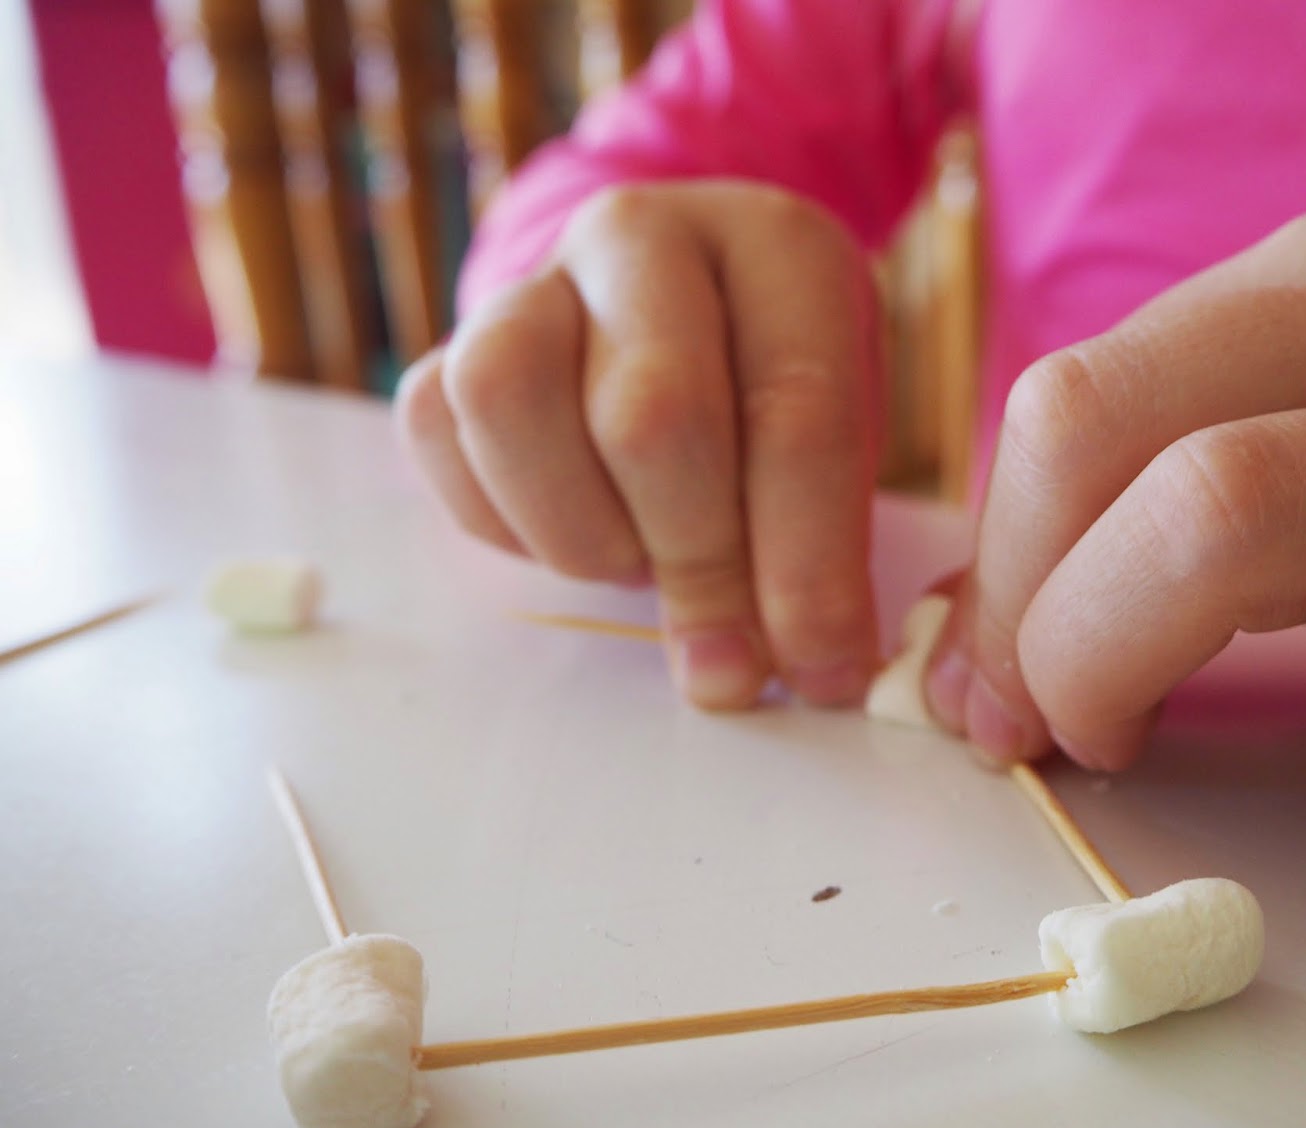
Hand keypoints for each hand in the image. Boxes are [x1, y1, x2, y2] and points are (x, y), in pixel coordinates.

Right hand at [397, 181, 882, 709]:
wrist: (671, 311)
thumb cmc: (767, 383)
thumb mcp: (830, 437)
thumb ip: (820, 540)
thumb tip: (804, 674)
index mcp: (773, 246)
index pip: (796, 412)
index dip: (806, 563)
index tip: (818, 672)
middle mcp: (642, 237)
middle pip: (650, 414)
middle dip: (697, 562)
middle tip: (727, 648)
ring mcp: (530, 281)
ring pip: (510, 405)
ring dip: (584, 533)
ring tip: (637, 559)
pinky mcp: (448, 339)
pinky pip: (437, 435)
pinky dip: (505, 523)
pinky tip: (571, 527)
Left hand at [925, 211, 1305, 801]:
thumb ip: (1137, 524)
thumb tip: (965, 645)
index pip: (1065, 398)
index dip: (996, 557)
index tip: (987, 673)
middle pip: (1097, 427)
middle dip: (1026, 604)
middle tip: (1041, 716)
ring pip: (1219, 508)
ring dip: (1118, 652)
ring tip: (1130, 727)